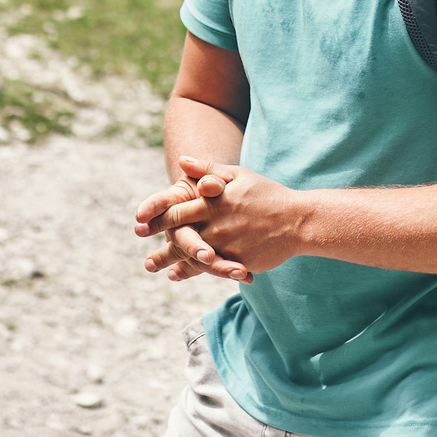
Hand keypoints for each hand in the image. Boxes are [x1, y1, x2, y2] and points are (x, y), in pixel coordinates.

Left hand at [133, 157, 301, 279]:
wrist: (298, 220)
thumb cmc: (267, 194)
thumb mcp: (238, 175)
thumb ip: (208, 170)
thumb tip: (182, 162)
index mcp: (215, 203)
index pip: (177, 211)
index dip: (156, 218)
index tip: (138, 223)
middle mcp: (217, 226)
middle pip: (180, 238)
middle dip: (160, 248)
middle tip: (142, 255)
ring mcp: (228, 246)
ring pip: (193, 257)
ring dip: (172, 263)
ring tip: (154, 269)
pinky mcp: (238, 262)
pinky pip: (211, 269)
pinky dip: (192, 272)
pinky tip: (178, 275)